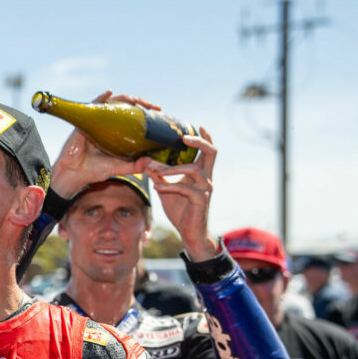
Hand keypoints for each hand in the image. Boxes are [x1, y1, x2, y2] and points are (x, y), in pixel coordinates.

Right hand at [50, 91, 158, 199]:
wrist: (74, 175)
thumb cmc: (94, 171)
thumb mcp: (118, 168)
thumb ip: (134, 166)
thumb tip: (149, 161)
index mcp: (115, 133)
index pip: (132, 116)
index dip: (145, 112)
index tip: (158, 112)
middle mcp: (106, 125)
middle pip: (124, 107)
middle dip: (140, 103)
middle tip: (152, 107)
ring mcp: (96, 122)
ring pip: (112, 104)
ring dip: (125, 99)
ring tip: (137, 100)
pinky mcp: (85, 123)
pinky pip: (94, 107)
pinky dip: (101, 98)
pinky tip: (109, 93)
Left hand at [135, 128, 218, 260]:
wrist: (190, 233)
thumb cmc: (181, 210)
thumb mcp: (167, 189)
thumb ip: (159, 175)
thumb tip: (145, 162)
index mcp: (201, 173)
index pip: (208, 151)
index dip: (204, 137)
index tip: (197, 125)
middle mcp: (207, 178)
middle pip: (211, 152)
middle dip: (199, 142)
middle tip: (184, 137)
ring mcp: (205, 189)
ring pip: (194, 169)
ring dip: (173, 168)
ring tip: (157, 170)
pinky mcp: (200, 200)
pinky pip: (185, 188)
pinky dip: (169, 186)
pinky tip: (157, 187)